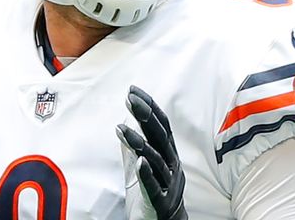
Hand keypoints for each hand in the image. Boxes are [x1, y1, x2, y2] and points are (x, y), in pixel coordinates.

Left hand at [117, 86, 186, 219]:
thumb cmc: (153, 195)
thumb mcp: (141, 168)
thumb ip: (133, 149)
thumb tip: (122, 125)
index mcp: (169, 156)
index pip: (162, 126)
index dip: (149, 108)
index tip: (133, 92)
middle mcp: (172, 166)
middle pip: (161, 137)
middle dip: (146, 116)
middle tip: (131, 99)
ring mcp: (169, 184)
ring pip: (156, 160)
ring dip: (140, 143)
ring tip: (124, 129)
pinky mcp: (162, 203)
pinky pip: (154, 187)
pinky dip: (147, 174)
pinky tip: (139, 162)